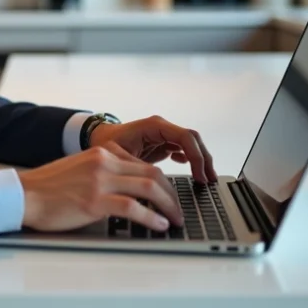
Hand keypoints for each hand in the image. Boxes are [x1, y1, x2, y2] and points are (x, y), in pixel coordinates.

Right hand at [17, 142, 183, 231]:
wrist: (23, 194)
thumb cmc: (48, 188)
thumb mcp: (80, 169)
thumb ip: (103, 172)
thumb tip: (128, 189)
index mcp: (102, 153)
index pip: (143, 164)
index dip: (163, 181)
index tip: (170, 195)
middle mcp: (104, 162)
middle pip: (152, 174)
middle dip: (172, 194)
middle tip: (179, 210)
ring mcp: (100, 180)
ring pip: (149, 187)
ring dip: (168, 206)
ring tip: (176, 219)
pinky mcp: (95, 201)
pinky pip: (133, 207)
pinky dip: (151, 217)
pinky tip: (159, 225)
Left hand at [88, 115, 216, 183]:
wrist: (97, 139)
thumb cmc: (105, 145)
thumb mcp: (119, 156)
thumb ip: (138, 166)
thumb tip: (153, 182)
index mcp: (153, 126)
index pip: (185, 137)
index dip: (196, 156)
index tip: (200, 175)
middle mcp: (161, 127)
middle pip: (193, 139)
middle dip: (204, 159)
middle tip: (209, 180)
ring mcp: (163, 134)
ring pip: (191, 144)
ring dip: (200, 160)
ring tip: (206, 179)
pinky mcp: (162, 143)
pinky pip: (183, 149)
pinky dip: (191, 161)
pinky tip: (192, 173)